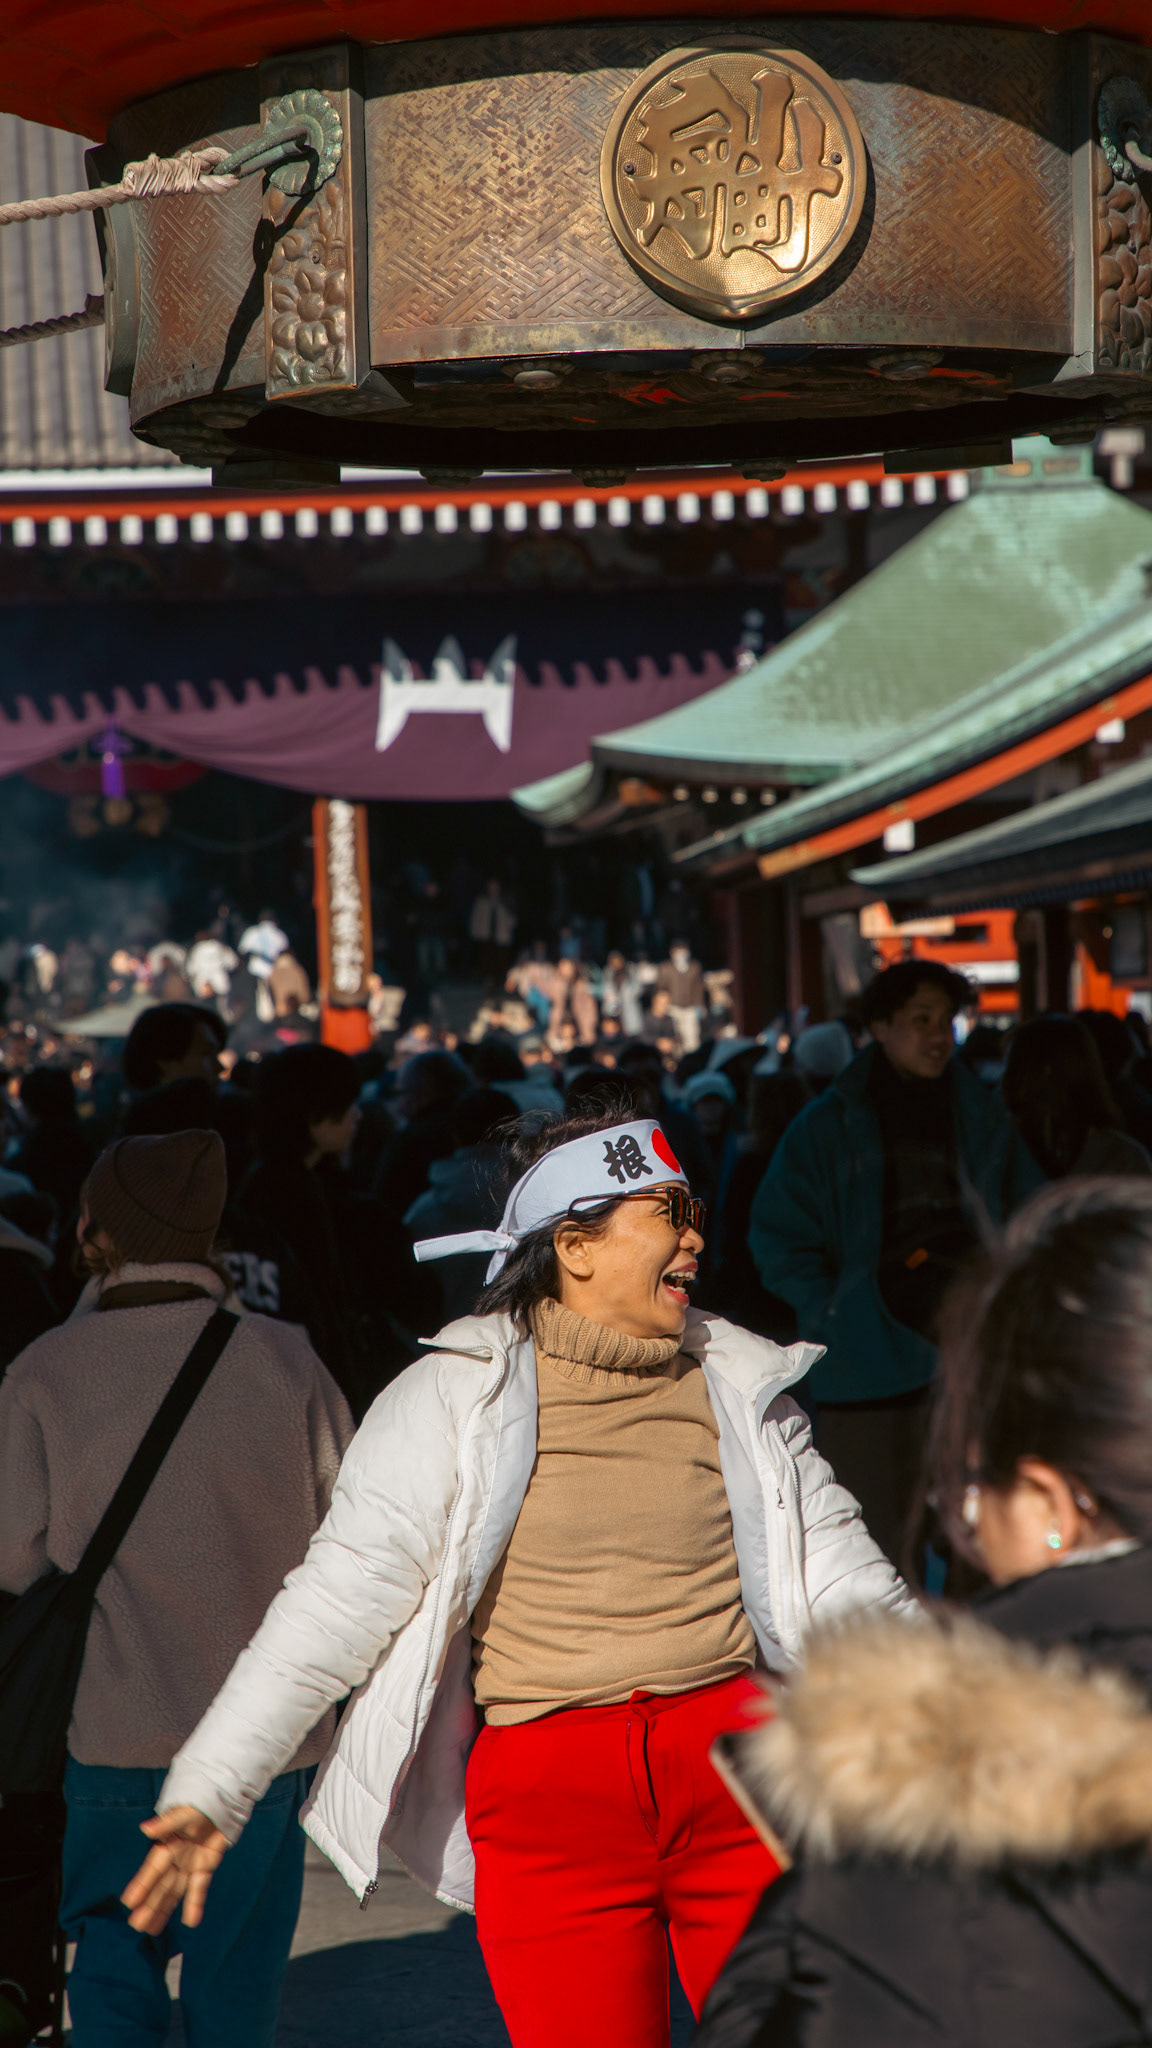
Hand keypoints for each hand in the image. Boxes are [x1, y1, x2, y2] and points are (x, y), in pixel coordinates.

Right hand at [120, 1805, 230, 1932]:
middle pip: (161, 1886)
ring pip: (174, 1892)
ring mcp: (188, 1867)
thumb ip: (167, 1823)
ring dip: (164, 1911)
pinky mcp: (204, 1869)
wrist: (220, 1805)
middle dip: (149, 1905)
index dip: (142, 1885)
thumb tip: (145, 1828)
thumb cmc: (197, 1807)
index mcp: (167, 1846)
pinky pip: (199, 1889)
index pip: (153, 1869)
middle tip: (136, 1925)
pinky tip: (190, 1922)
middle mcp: (174, 1860)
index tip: (128, 1902)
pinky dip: (195, 1904)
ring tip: (151, 1931)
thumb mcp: (184, 1813)